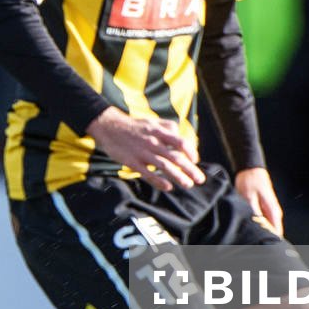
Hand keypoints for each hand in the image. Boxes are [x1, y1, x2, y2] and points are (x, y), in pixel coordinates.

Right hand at [87, 108, 203, 190]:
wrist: (108, 126)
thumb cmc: (133, 125)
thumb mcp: (152, 121)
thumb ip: (168, 127)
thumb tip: (181, 137)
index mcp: (158, 131)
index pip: (180, 142)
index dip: (191, 152)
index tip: (195, 161)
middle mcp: (152, 142)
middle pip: (175, 157)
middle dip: (190, 169)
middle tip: (199, 179)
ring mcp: (142, 153)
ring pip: (164, 167)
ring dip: (178, 177)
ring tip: (188, 185)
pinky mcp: (132, 162)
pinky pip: (148, 174)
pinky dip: (159, 181)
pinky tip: (168, 187)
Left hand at [236, 166, 283, 236]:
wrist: (250, 170)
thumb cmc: (250, 181)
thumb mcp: (249, 197)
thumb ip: (254, 213)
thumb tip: (256, 227)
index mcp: (274, 211)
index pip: (277, 233)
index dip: (269, 242)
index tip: (259, 247)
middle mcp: (275, 213)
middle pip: (273, 233)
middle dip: (263, 238)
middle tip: (251, 242)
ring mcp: (270, 212)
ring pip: (267, 228)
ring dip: (259, 232)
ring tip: (248, 234)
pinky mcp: (265, 210)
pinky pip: (263, 223)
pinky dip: (256, 225)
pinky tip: (248, 226)